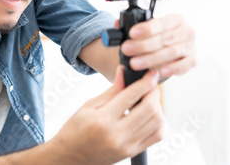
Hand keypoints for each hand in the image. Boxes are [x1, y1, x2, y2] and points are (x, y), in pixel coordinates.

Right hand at [49, 66, 163, 164]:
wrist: (70, 156)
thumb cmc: (75, 129)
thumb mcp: (89, 105)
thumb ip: (111, 91)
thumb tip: (123, 72)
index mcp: (103, 119)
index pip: (131, 96)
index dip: (145, 81)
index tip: (151, 72)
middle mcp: (117, 134)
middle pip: (149, 109)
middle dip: (154, 92)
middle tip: (151, 84)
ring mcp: (127, 146)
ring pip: (157, 123)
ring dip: (158, 107)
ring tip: (149, 99)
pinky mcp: (132, 152)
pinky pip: (156, 136)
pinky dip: (159, 122)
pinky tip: (151, 115)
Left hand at [117, 14, 195, 77]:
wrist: (167, 49)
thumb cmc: (156, 37)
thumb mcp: (144, 29)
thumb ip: (130, 25)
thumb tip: (117, 24)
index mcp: (175, 19)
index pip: (161, 22)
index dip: (146, 28)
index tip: (132, 33)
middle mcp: (185, 31)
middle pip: (165, 38)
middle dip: (144, 45)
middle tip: (126, 49)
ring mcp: (189, 47)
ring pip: (172, 52)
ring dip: (152, 58)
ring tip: (135, 63)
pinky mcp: (191, 61)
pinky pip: (184, 65)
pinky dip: (173, 68)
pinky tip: (161, 71)